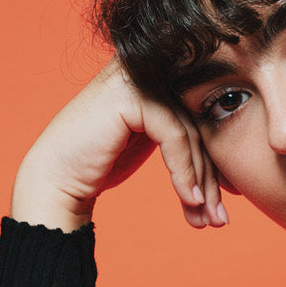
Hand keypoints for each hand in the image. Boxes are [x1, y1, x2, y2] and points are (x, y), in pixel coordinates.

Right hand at [11, 59, 225, 230]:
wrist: (53, 181)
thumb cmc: (98, 164)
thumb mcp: (148, 142)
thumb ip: (181, 132)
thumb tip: (232, 148)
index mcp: (153, 74)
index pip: (200, 115)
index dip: (216, 159)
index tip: (228, 199)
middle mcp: (146, 67)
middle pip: (198, 123)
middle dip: (211, 176)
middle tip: (219, 218)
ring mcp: (136, 76)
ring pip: (190, 132)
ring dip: (201, 182)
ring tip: (207, 219)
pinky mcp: (130, 95)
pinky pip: (174, 135)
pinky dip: (184, 172)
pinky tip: (188, 200)